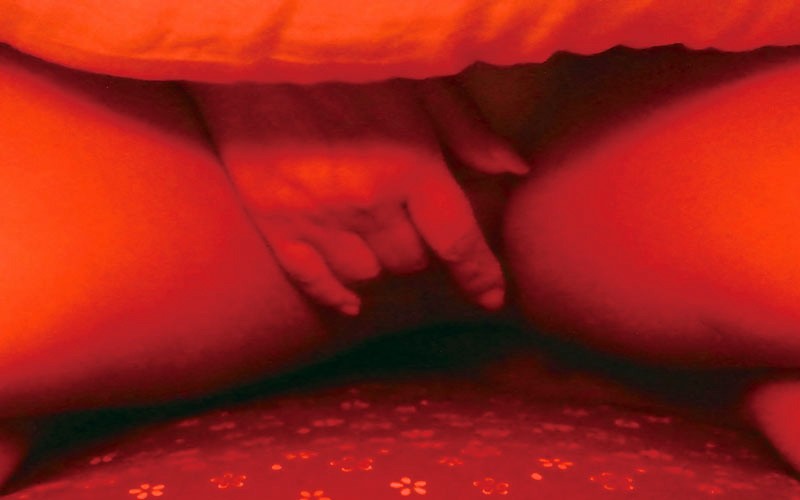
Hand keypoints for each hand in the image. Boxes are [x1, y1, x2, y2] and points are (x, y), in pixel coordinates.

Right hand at [190, 78, 527, 314]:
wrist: (259, 58)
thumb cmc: (348, 67)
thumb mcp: (421, 84)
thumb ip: (468, 130)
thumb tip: (513, 170)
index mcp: (410, 167)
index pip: (458, 242)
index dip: (480, 275)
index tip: (491, 296)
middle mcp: (367, 203)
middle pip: (412, 261)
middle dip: (421, 247)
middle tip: (412, 222)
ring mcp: (318, 219)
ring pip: (368, 275)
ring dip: (381, 262)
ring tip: (377, 237)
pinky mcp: (275, 225)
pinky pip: (313, 281)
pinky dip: (336, 293)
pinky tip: (350, 299)